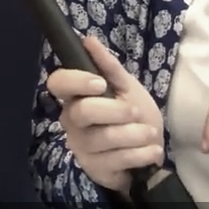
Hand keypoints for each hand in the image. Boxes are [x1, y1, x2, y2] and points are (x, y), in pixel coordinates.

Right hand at [46, 36, 163, 194]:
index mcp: (76, 97)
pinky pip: (118, 159)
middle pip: (83, 111)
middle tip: (135, 112)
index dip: (76, 81)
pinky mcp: (95, 169)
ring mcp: (82, 147)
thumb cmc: (134, 114)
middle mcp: (72, 121)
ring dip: (136, 134)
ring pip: (105, 138)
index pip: (57, 83)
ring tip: (150, 133)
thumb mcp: (128, 87)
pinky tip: (151, 150)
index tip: (100, 84)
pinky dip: (142, 153)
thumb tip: (88, 39)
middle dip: (116, 110)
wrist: (149, 148)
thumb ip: (109, 66)